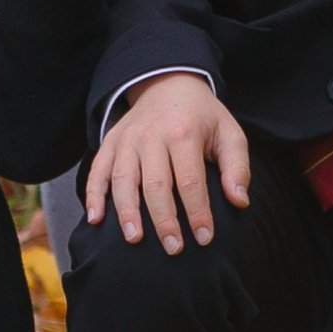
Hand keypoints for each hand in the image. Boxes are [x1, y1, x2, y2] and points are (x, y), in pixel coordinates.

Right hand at [84, 72, 249, 252]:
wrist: (169, 82)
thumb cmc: (202, 116)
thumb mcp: (229, 133)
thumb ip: (237, 167)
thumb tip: (239, 201)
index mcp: (183, 133)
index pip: (189, 180)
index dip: (197, 212)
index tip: (205, 239)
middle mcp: (151, 135)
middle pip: (155, 184)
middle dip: (164, 220)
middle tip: (173, 249)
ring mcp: (127, 138)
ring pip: (122, 179)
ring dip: (127, 212)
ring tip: (134, 239)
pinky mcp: (111, 141)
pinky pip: (97, 170)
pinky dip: (93, 195)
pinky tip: (95, 219)